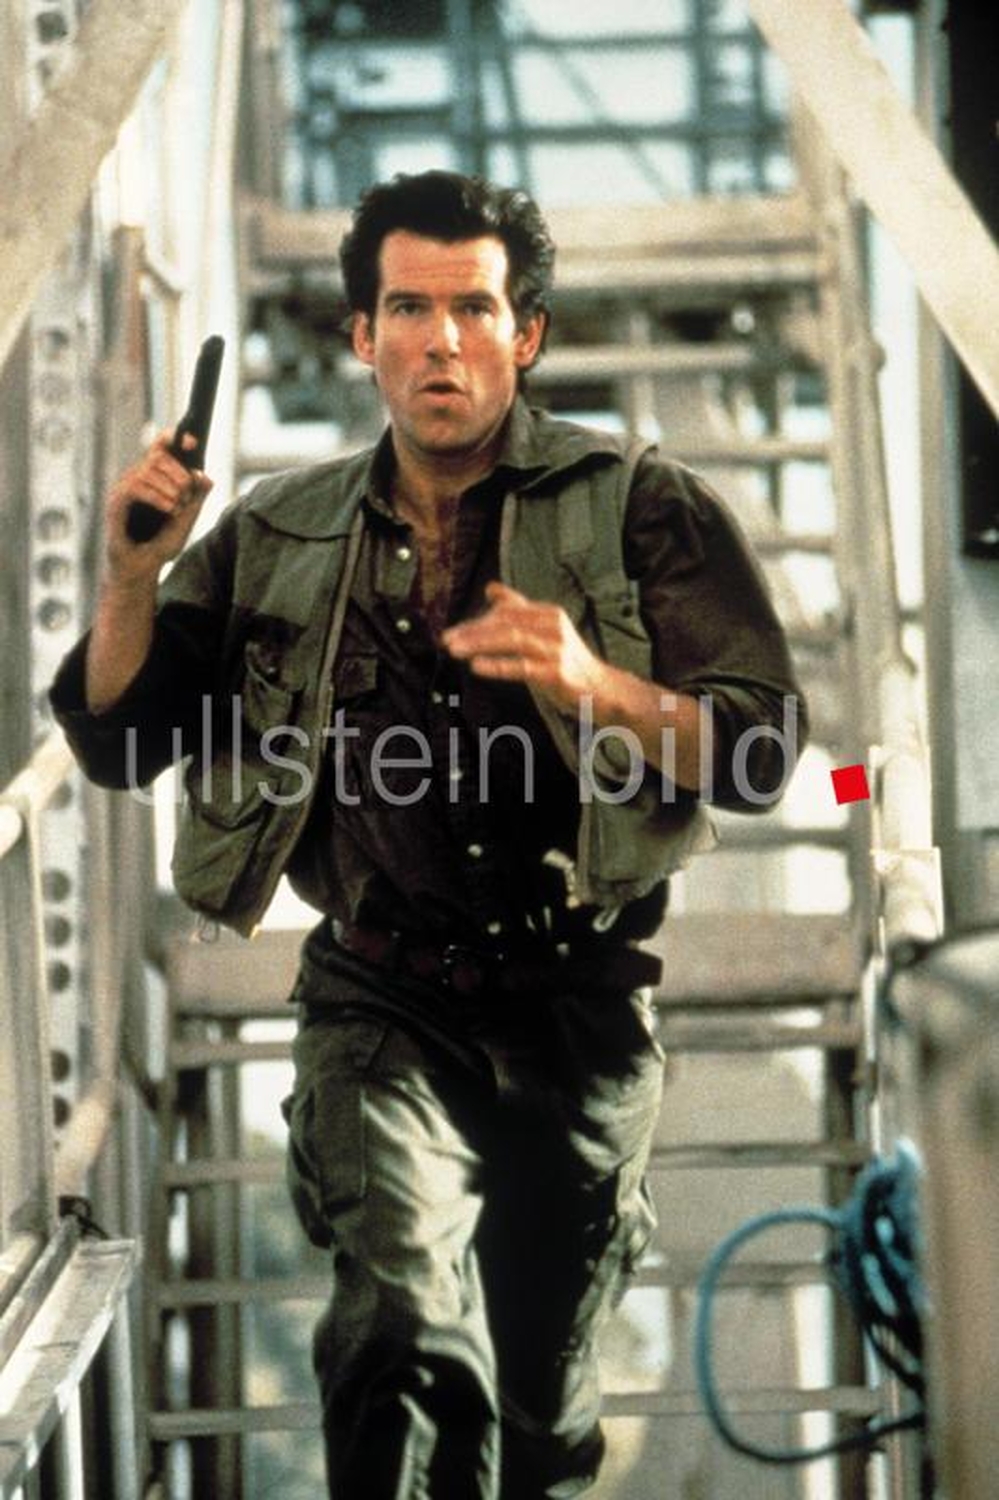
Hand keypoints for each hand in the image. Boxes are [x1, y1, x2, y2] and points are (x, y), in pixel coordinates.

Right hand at [106, 430, 212, 581]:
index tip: (192, 442)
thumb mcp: (186, 520)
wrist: (141, 570)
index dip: (173, 439)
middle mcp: (136, 479)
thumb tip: (205, 476)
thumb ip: (196, 498)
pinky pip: (135, 487)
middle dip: (179, 474)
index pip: (159, 447)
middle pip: (157, 456)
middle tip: (186, 496)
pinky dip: (156, 497)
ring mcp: (124, 490)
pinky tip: (169, 509)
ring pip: (147, 470)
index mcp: (153, 478)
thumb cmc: (160, 545)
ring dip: (170, 488)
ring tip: (177, 509)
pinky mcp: (115, 503)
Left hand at [441, 581, 605, 712]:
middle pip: (506, 622)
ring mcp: (555, 649)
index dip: (477, 621)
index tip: (454, 632)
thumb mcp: (544, 630)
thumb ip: (519, 610)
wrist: (601, 689)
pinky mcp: (556, 672)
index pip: (506, 611)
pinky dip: (497, 666)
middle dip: (472, 631)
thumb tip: (491, 588)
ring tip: (454, 650)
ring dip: (479, 644)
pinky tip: (477, 667)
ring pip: (511, 640)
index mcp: (548, 613)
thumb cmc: (567, 661)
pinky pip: (521, 667)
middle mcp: (553, 626)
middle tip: (447, 640)